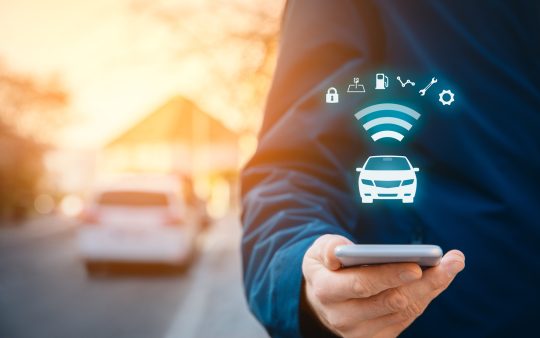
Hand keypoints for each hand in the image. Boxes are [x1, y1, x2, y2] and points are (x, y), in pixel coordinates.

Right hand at [302, 235, 464, 337]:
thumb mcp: (318, 251)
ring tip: (452, 265)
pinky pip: (407, 319)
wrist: (320, 299)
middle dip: (424, 282)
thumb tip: (340, 252)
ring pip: (404, 311)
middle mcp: (342, 317)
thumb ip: (327, 247)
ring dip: (431, 288)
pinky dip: (425, 298)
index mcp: (326, 291)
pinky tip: (439, 279)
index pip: (362, 284)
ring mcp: (359, 333)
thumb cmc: (326, 267)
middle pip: (391, 301)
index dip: (390, 276)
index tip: (416, 266)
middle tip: (450, 262)